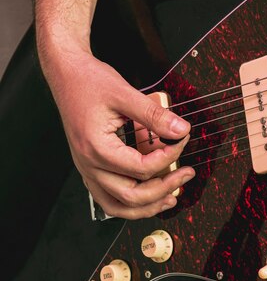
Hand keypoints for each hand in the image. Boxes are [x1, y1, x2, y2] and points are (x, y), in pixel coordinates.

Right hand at [45, 50, 194, 218]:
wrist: (66, 74)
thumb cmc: (89, 82)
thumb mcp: (125, 93)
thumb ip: (154, 115)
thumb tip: (180, 129)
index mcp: (97, 148)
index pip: (142, 168)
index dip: (169, 156)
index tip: (182, 139)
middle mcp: (89, 164)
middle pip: (131, 196)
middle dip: (164, 188)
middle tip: (186, 174)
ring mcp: (88, 168)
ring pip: (117, 205)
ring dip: (146, 205)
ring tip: (171, 196)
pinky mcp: (90, 166)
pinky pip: (109, 196)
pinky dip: (131, 201)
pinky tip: (149, 193)